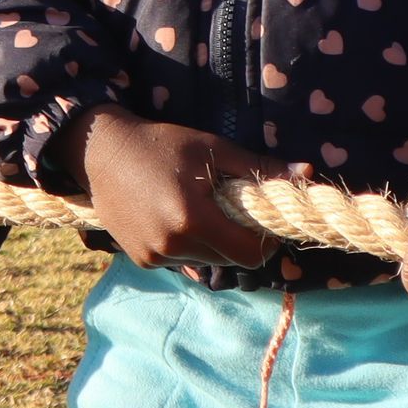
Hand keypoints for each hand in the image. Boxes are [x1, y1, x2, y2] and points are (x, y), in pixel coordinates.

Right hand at [49, 105, 276, 268]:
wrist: (101, 151)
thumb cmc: (162, 144)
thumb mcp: (211, 148)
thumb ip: (257, 166)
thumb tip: (307, 172)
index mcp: (193, 218)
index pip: (250, 254)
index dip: (262, 240)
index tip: (257, 218)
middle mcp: (173, 245)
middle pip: (229, 260)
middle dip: (236, 239)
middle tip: (226, 207)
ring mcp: (154, 257)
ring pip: (206, 263)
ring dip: (211, 243)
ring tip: (196, 208)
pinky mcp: (141, 260)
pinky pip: (180, 261)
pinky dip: (186, 245)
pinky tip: (171, 216)